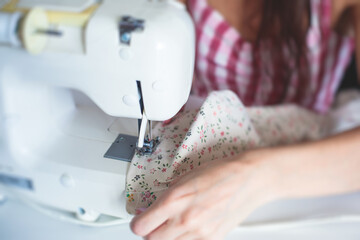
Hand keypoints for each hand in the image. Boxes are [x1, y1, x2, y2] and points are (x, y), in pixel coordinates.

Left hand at [130, 151, 277, 239]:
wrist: (249, 179)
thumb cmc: (221, 172)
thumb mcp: (186, 177)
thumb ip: (166, 195)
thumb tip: (153, 207)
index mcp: (175, 200)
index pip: (141, 226)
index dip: (138, 223)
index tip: (140, 220)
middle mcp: (186, 219)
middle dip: (150, 232)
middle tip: (154, 223)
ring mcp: (200, 232)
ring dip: (167, 237)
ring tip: (174, 224)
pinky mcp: (212, 239)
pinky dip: (185, 238)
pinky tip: (189, 227)